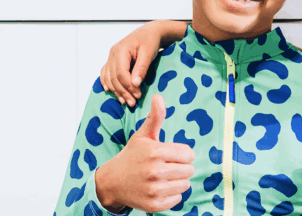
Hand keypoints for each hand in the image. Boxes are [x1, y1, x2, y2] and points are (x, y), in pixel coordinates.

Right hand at [95, 95, 194, 212]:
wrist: (112, 182)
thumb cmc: (132, 156)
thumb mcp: (143, 136)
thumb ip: (155, 117)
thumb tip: (159, 96)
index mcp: (155, 152)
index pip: (189, 154)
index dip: (182, 154)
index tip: (170, 155)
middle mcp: (155, 171)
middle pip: (189, 170)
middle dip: (180, 167)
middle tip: (165, 167)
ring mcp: (154, 189)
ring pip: (185, 184)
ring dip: (177, 181)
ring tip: (162, 177)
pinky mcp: (154, 205)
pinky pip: (178, 199)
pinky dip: (172, 195)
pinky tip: (159, 188)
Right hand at [101, 21, 173, 105]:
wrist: (149, 32)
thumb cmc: (150, 41)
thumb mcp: (148, 53)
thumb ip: (141, 68)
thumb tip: (135, 84)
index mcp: (121, 50)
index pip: (121, 73)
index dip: (128, 86)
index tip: (138, 95)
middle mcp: (113, 53)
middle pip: (114, 77)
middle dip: (123, 92)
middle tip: (132, 103)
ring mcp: (111, 56)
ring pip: (109, 77)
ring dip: (116, 90)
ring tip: (125, 101)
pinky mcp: (112, 59)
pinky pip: (106, 72)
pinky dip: (107, 82)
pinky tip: (110, 91)